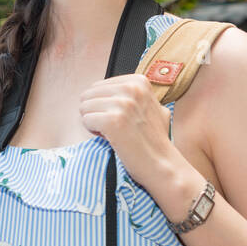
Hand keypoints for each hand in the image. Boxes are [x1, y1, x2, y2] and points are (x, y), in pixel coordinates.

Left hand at [79, 73, 180, 193]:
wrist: (162, 164)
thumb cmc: (153, 139)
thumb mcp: (149, 105)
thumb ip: (130, 94)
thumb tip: (102, 88)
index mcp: (138, 81)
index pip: (97, 86)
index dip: (104, 105)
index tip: (122, 117)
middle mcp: (131, 89)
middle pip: (88, 95)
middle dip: (97, 112)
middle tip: (117, 127)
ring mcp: (123, 104)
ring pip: (84, 107)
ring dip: (95, 122)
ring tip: (115, 132)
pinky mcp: (113, 120)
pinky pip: (85, 120)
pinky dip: (93, 131)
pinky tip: (111, 138)